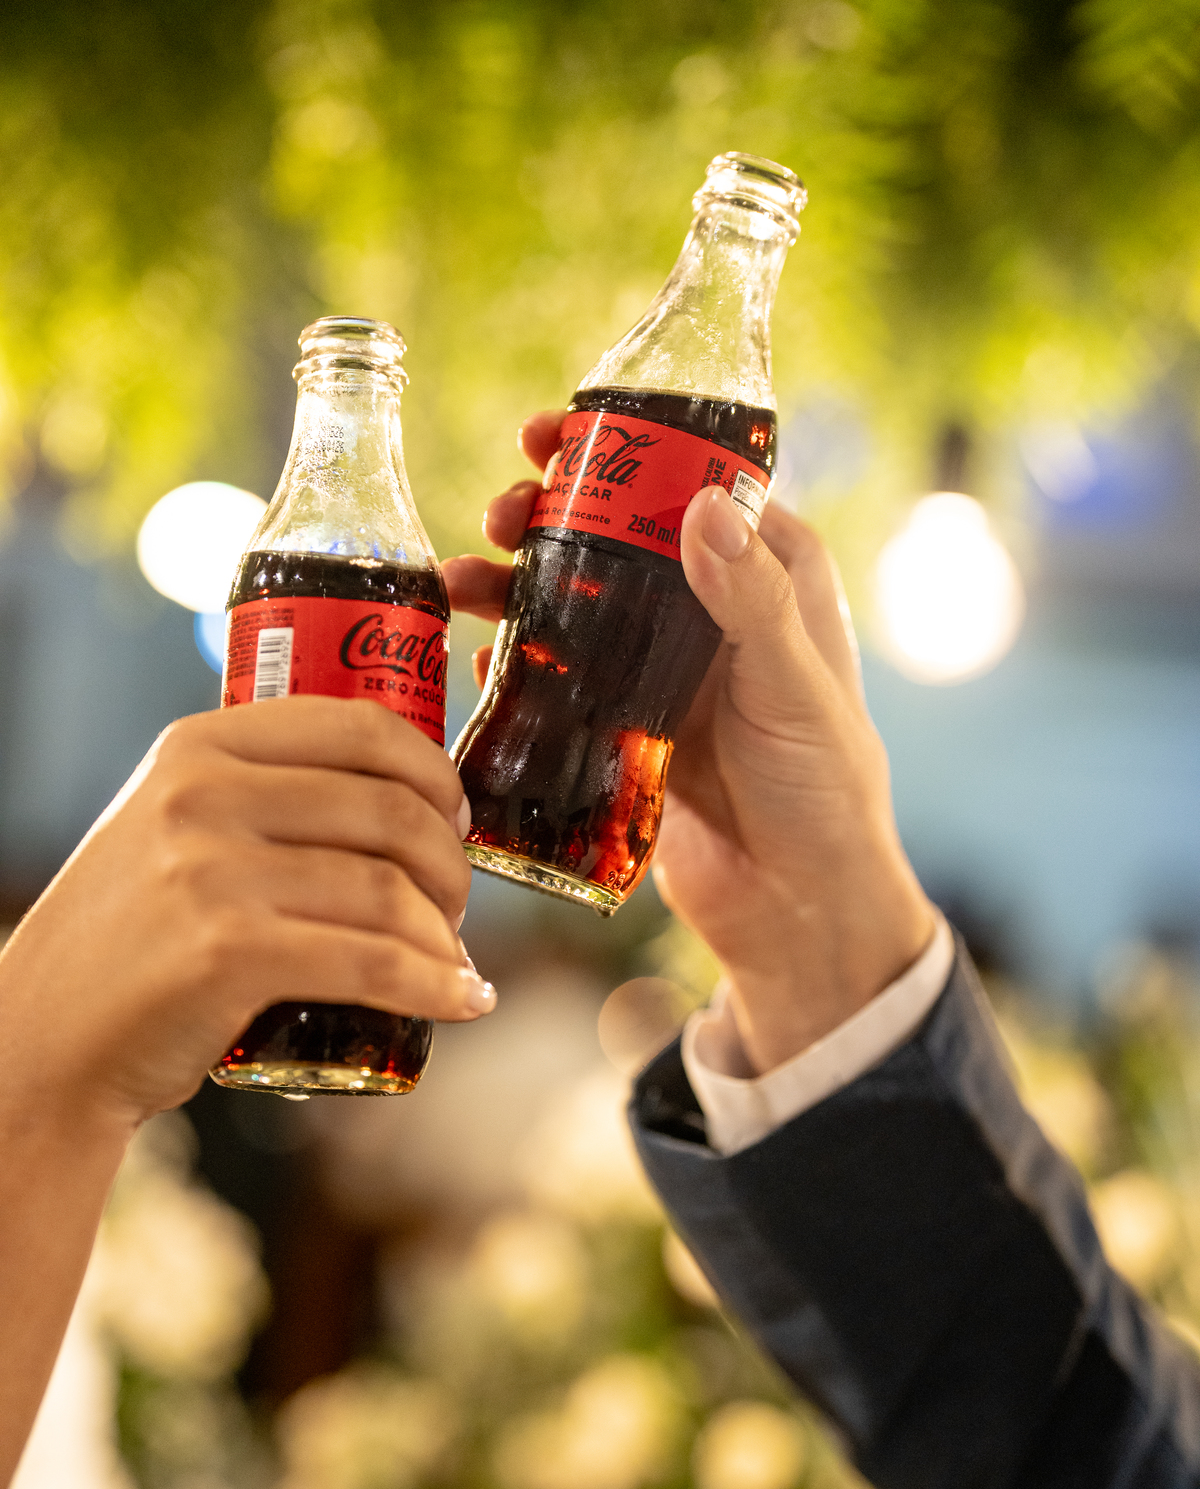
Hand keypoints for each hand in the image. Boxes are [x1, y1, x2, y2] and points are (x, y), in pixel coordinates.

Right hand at [0, 696, 490, 1134]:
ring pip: (390, 893)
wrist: (45, 1040)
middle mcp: (203, 795)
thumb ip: (251, 793)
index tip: (455, 816)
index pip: (360, 727)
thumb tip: (394, 792)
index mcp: (198, 745)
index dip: (434, 772)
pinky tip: (466, 999)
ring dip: (447, 934)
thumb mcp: (169, 827)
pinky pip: (374, 964)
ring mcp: (213, 874)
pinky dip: (437, 986)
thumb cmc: (128, 939)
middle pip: (391, 812)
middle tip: (456, 905)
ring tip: (453, 959)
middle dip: (451, 863)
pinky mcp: (229, 955)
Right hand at [443, 413, 933, 1074]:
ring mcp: (669, 676)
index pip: (702, 489)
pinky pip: (565, 679)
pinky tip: (479, 650)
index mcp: (775, 586)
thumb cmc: (824, 797)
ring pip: (585, 605)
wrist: (796, 913)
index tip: (568, 432)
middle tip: (502, 500)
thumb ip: (751, 601)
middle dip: (559, 513)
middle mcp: (718, 620)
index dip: (636, 453)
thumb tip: (704, 506)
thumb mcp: (793, 691)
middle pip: (627, 540)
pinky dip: (521, 659)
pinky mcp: (630, 732)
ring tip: (465, 571)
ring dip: (523, 582)